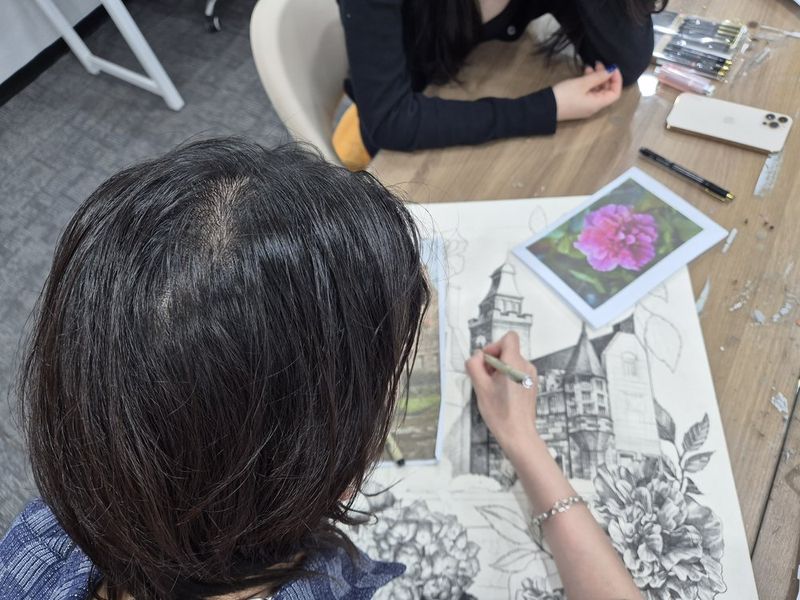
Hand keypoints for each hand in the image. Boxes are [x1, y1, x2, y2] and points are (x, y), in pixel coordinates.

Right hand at [465, 332, 538, 454]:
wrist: (518, 434)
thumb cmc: (499, 412)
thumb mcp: (480, 387)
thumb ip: (474, 365)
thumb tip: (477, 356)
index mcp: (515, 363)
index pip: (509, 337)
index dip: (494, 345)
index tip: (486, 362)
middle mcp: (526, 366)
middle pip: (508, 351)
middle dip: (493, 361)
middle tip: (485, 379)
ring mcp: (531, 376)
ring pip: (512, 363)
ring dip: (499, 371)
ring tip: (493, 389)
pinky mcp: (532, 386)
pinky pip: (517, 373)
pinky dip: (507, 378)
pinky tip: (502, 395)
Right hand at [552, 62, 622, 121]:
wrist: (544, 108)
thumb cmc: (564, 95)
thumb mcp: (582, 83)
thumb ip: (598, 77)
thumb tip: (612, 71)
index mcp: (597, 104)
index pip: (615, 93)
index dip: (616, 80)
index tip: (611, 67)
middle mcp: (594, 107)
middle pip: (606, 91)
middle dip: (605, 76)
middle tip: (598, 63)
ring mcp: (586, 107)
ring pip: (597, 91)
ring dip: (596, 78)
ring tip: (589, 67)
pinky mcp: (578, 104)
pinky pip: (589, 93)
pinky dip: (589, 83)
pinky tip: (583, 74)